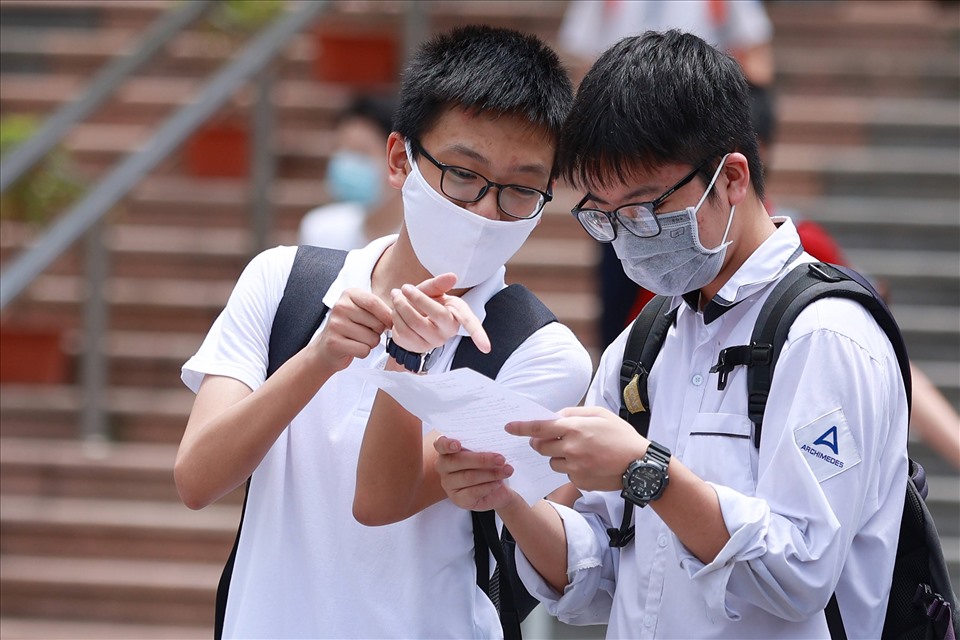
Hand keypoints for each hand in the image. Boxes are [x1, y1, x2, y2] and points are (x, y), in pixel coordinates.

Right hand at [313, 288, 392, 371]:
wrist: (327, 348)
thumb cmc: (351, 328)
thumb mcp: (363, 311)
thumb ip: (379, 309)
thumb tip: (398, 315)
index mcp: (349, 294)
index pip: (374, 302)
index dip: (387, 316)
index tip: (390, 324)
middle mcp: (340, 306)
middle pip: (376, 323)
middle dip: (377, 332)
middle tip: (365, 332)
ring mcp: (335, 324)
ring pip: (372, 339)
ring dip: (370, 343)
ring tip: (358, 340)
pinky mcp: (334, 342)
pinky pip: (364, 350)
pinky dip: (363, 353)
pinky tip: (352, 348)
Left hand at [390, 273, 490, 353]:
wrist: (411, 317)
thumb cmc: (427, 303)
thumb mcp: (433, 290)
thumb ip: (439, 283)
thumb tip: (453, 276)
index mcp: (457, 315)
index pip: (470, 324)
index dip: (478, 335)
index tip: (486, 348)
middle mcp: (447, 331)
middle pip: (434, 314)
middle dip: (416, 298)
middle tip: (404, 288)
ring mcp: (432, 342)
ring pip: (415, 324)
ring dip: (401, 306)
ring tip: (397, 296)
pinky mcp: (417, 347)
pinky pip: (403, 332)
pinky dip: (396, 317)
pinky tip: (397, 311)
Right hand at [433, 436, 515, 510]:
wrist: (496, 487)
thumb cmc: (487, 465)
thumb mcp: (484, 452)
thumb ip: (481, 448)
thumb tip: (492, 445)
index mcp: (447, 451)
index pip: (440, 445)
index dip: (447, 444)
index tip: (457, 445)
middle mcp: (443, 467)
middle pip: (458, 461)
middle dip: (482, 460)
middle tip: (501, 459)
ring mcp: (448, 484)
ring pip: (468, 477)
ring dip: (491, 473)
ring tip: (506, 470)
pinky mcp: (458, 499)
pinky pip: (473, 492)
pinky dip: (488, 486)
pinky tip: (498, 483)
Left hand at [506, 406, 646, 491]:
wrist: (639, 464)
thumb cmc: (621, 436)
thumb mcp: (600, 414)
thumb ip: (574, 413)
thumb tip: (554, 416)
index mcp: (575, 429)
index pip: (539, 427)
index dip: (521, 427)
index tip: (509, 427)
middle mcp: (571, 449)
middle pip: (540, 447)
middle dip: (541, 442)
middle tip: (551, 439)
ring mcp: (575, 467)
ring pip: (552, 462)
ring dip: (558, 456)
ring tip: (580, 452)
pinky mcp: (579, 481)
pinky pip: (566, 473)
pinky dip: (572, 468)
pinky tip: (589, 464)